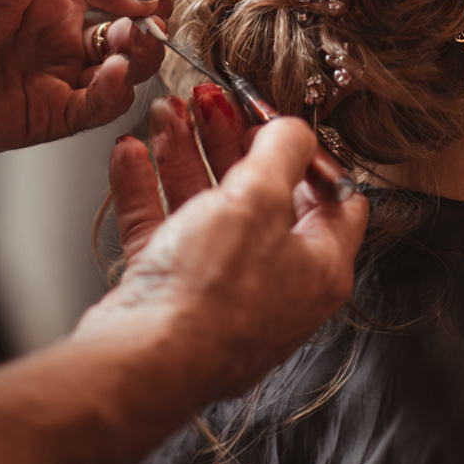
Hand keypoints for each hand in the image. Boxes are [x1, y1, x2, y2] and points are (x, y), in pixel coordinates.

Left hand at [0, 0, 172, 155]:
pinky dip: (115, 92)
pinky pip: (99, 109)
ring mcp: (57, 75)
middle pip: (135, 29)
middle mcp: (63, 31)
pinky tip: (109, 73)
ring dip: (137, 56)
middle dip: (149, 23)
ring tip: (123, 44)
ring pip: (126, 69)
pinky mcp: (48, 117)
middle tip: (143, 19)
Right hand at [76, 95, 367, 416]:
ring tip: (166, 112)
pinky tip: (131, 153)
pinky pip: (163, 230)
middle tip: (211, 102)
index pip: (333, 197)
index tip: (276, 120)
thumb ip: (282, 151)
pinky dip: (146, 189)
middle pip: (262, 195)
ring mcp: (220, 290)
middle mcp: (275, 281)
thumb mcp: (262, 199)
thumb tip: (294, 129)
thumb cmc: (213, 294)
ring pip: (206, 207)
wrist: (144, 361)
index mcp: (319, 265)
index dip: (308, 152)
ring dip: (184, 154)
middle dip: (232, 140)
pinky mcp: (171, 295)